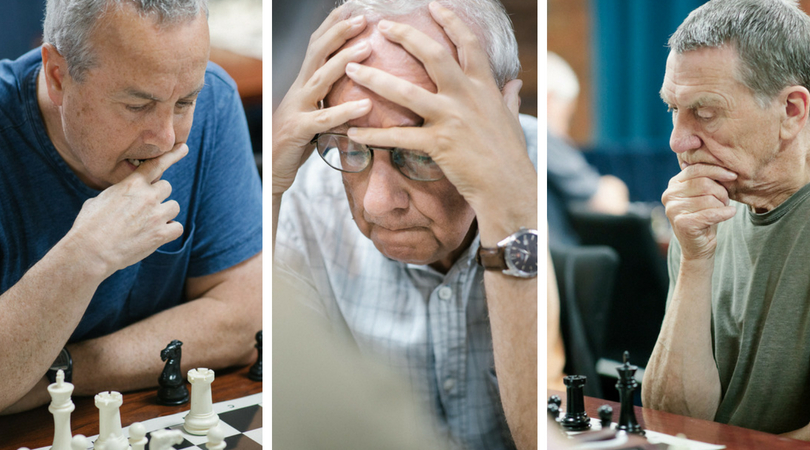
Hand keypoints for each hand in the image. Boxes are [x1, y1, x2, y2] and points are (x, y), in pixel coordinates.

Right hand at [66, 143, 187, 277]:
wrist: (90, 250)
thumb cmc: (88, 226)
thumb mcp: (99, 199)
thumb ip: (118, 193)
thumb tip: (121, 196)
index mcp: (131, 184)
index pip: (156, 164)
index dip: (172, 155)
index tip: (183, 148)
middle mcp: (147, 196)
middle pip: (166, 187)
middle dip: (158, 196)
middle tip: (143, 209)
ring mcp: (156, 214)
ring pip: (174, 206)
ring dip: (165, 213)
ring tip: (147, 224)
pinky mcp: (161, 234)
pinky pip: (177, 227)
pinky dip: (170, 231)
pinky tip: (157, 235)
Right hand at [272, 7, 374, 195]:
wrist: (272, 174)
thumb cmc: (298, 145)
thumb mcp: (317, 117)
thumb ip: (334, 102)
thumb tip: (366, 94)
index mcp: (303, 85)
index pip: (316, 48)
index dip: (332, 27)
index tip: (352, 10)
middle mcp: (298, 92)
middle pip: (316, 53)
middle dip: (338, 33)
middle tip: (362, 18)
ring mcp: (296, 109)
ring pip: (319, 78)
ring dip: (344, 61)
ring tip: (367, 47)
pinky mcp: (298, 131)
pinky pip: (323, 119)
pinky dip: (345, 111)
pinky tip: (366, 106)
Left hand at [341, 3, 534, 220]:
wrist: (508, 187)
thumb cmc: (510, 155)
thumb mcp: (512, 119)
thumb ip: (509, 98)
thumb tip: (515, 83)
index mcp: (484, 88)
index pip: (468, 44)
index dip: (451, 22)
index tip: (434, 6)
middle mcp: (466, 97)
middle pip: (433, 55)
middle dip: (406, 36)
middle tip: (383, 26)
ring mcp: (450, 119)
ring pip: (405, 92)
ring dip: (375, 78)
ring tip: (352, 69)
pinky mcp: (437, 144)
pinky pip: (398, 137)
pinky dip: (373, 135)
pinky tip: (353, 133)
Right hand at [662, 163, 737, 259]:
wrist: (698, 246)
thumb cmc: (704, 216)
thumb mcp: (703, 194)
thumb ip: (705, 178)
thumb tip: (721, 158)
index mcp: (673, 184)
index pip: (696, 169)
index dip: (716, 170)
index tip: (732, 176)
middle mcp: (669, 195)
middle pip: (704, 183)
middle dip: (721, 192)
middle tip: (725, 201)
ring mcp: (673, 210)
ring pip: (709, 199)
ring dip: (722, 205)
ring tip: (721, 210)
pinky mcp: (682, 223)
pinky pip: (711, 213)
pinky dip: (724, 213)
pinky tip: (728, 214)